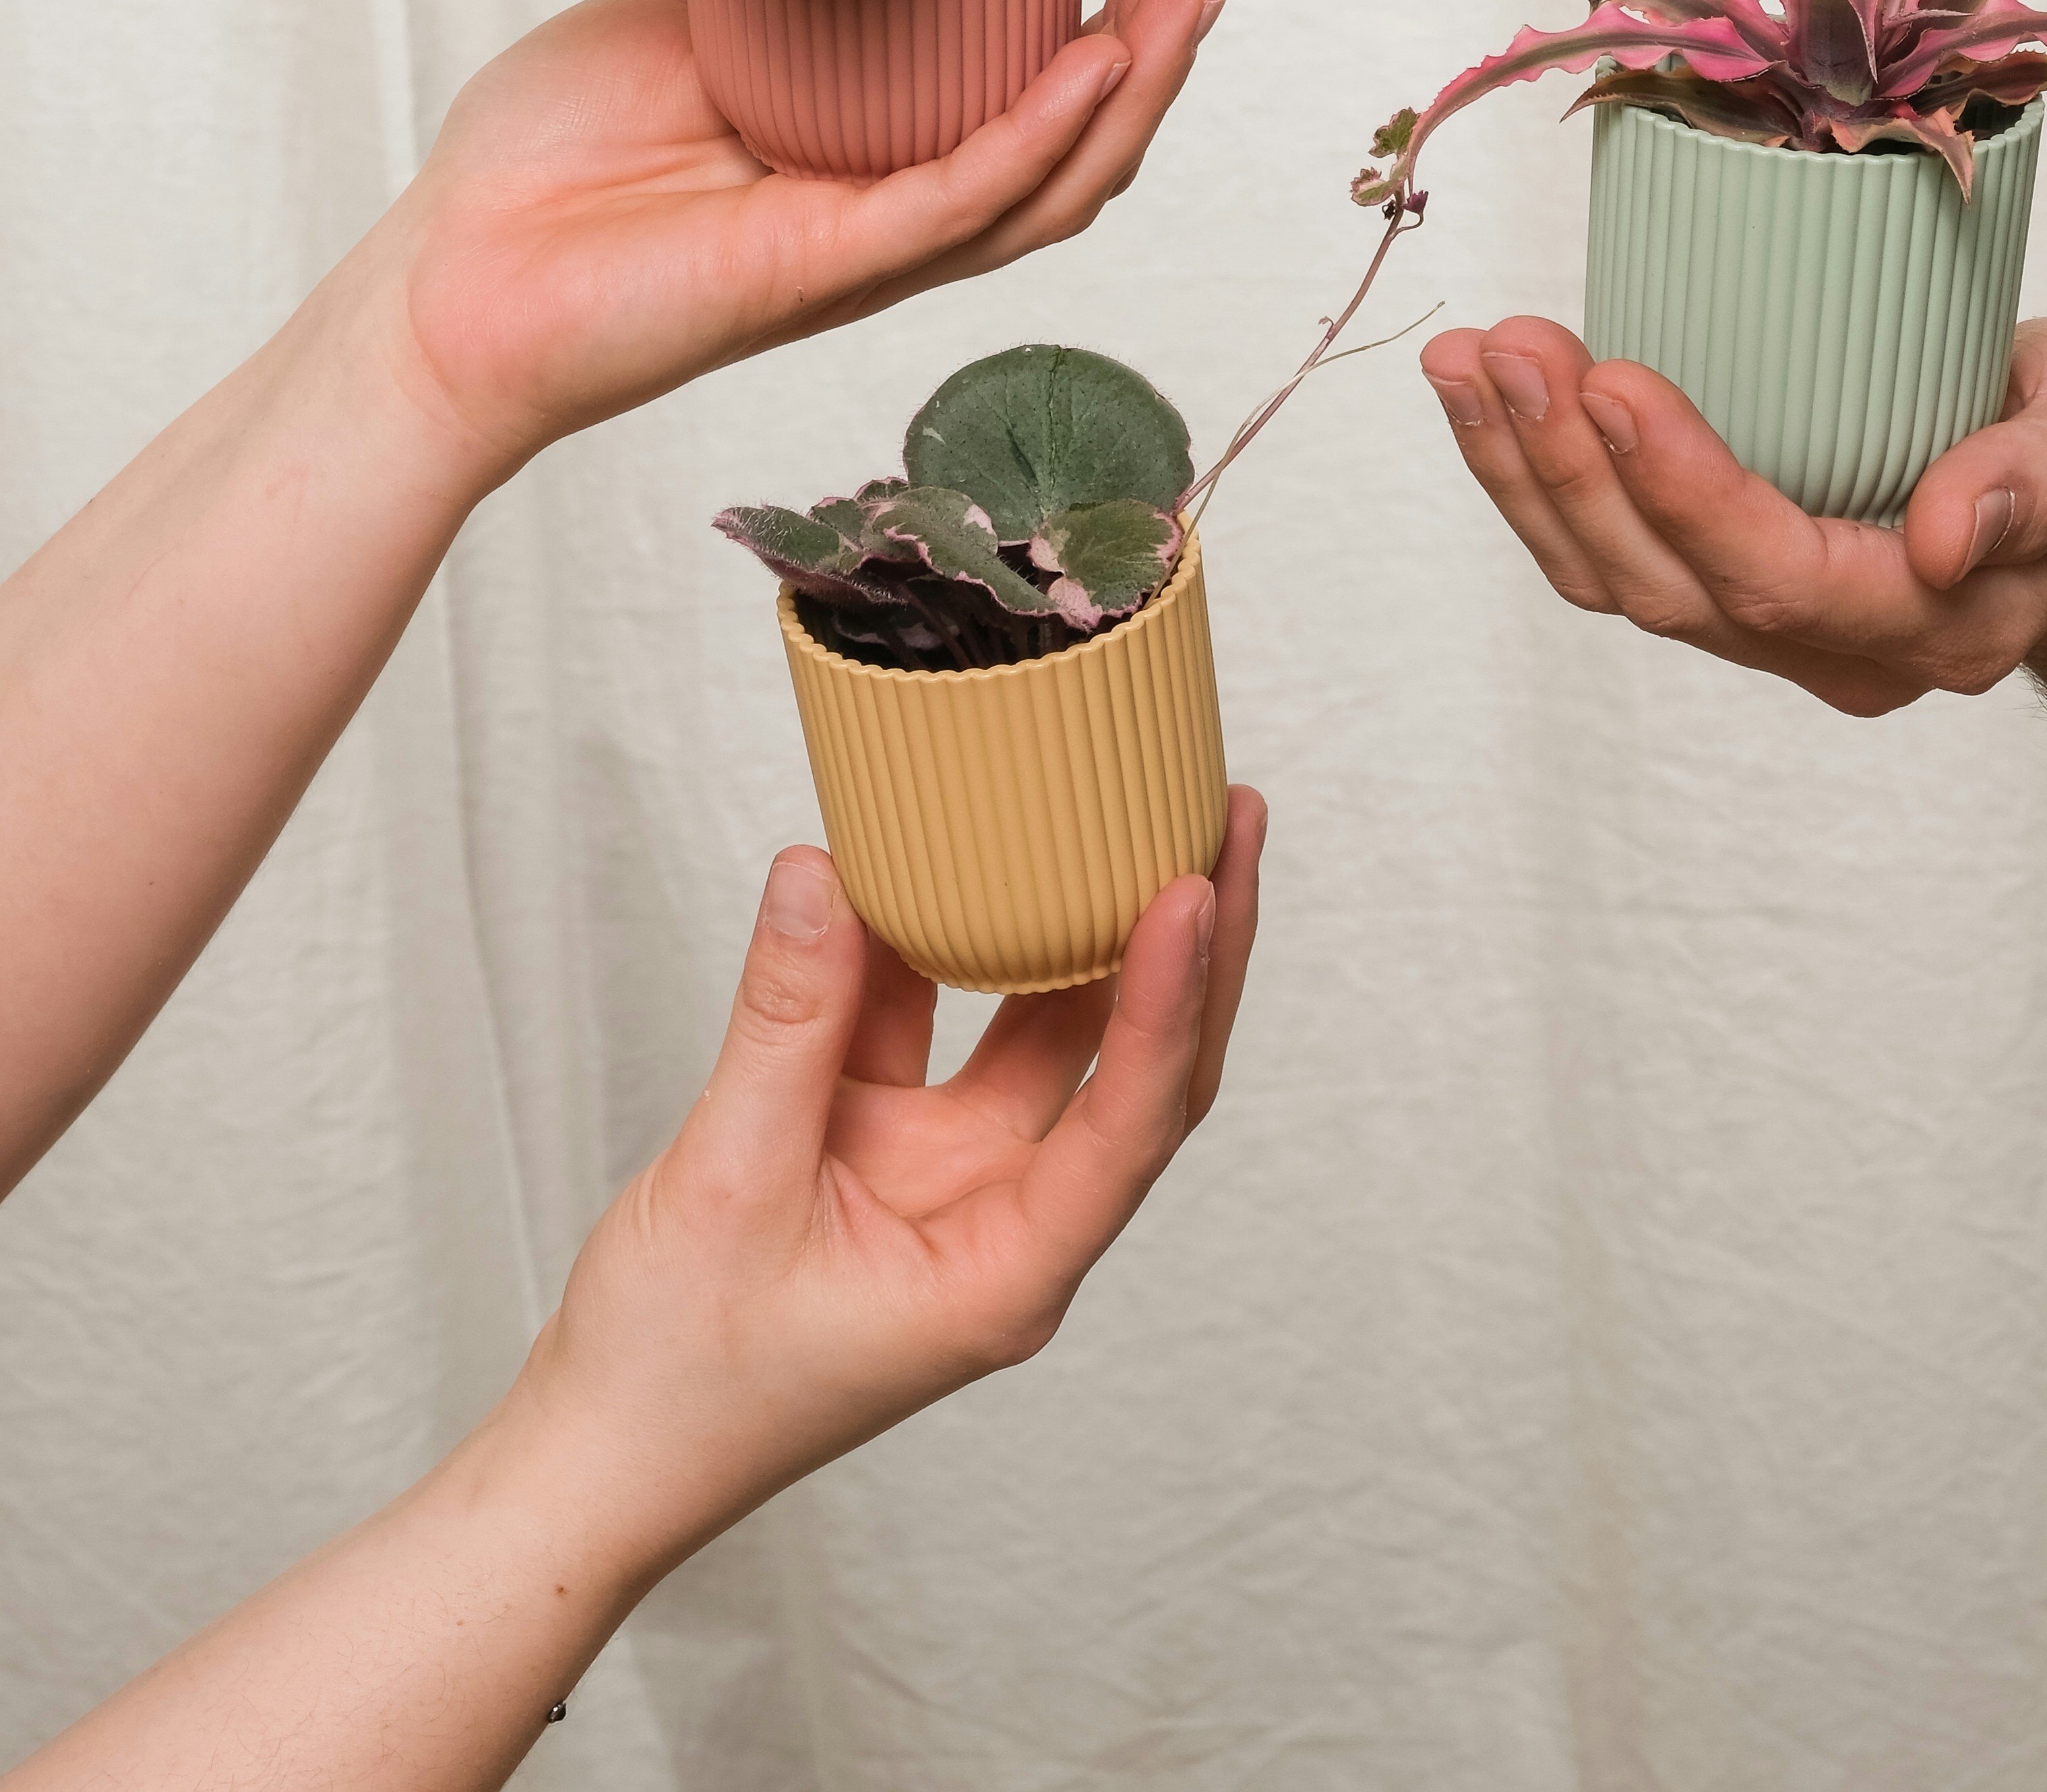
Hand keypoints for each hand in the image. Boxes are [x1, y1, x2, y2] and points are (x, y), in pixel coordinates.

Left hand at [381, 0, 1225, 483]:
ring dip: (1134, 90)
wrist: (446, 270)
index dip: (1102, 28)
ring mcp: (862, 248)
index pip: (1019, 104)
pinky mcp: (819, 268)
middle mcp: (886, 215)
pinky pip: (957, 201)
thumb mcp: (683, 22)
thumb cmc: (542, 163)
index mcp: (862, 160)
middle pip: (1068, 149)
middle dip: (1153, 48)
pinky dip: (1035, 134)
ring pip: (1047, 186)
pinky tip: (1092, 62)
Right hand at [483, 790, 1266, 1584]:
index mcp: (1005, 1274)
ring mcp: (949, 1174)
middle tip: (1226, 819)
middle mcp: (1002, 1217)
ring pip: (1042, 1032)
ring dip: (1085, 929)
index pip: (1130, 1126)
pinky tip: (957, 856)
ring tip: (1140, 813)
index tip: (1191, 890)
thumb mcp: (730, 1183)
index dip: (1173, 1004)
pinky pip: (932, 1020)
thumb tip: (821, 876)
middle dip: (1191, 947)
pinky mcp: (886, 1140)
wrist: (600, 1452)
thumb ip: (785, 1023)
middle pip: (1130, 1067)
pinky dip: (940, 940)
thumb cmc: (675, 1378)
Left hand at [1418, 314, 2046, 713]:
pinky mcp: (1724, 577)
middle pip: (1671, 585)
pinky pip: (1607, 548)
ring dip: (1527, 470)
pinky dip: (1532, 471)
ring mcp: (1771, 624)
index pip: (1783, 578)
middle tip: (1517, 345)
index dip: (1687, 489)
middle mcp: (1836, 648)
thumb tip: (1948, 537)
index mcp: (1938, 625)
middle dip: (1576, 467)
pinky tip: (1484, 387)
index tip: (1614, 377)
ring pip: (1616, 576)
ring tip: (1473, 359)